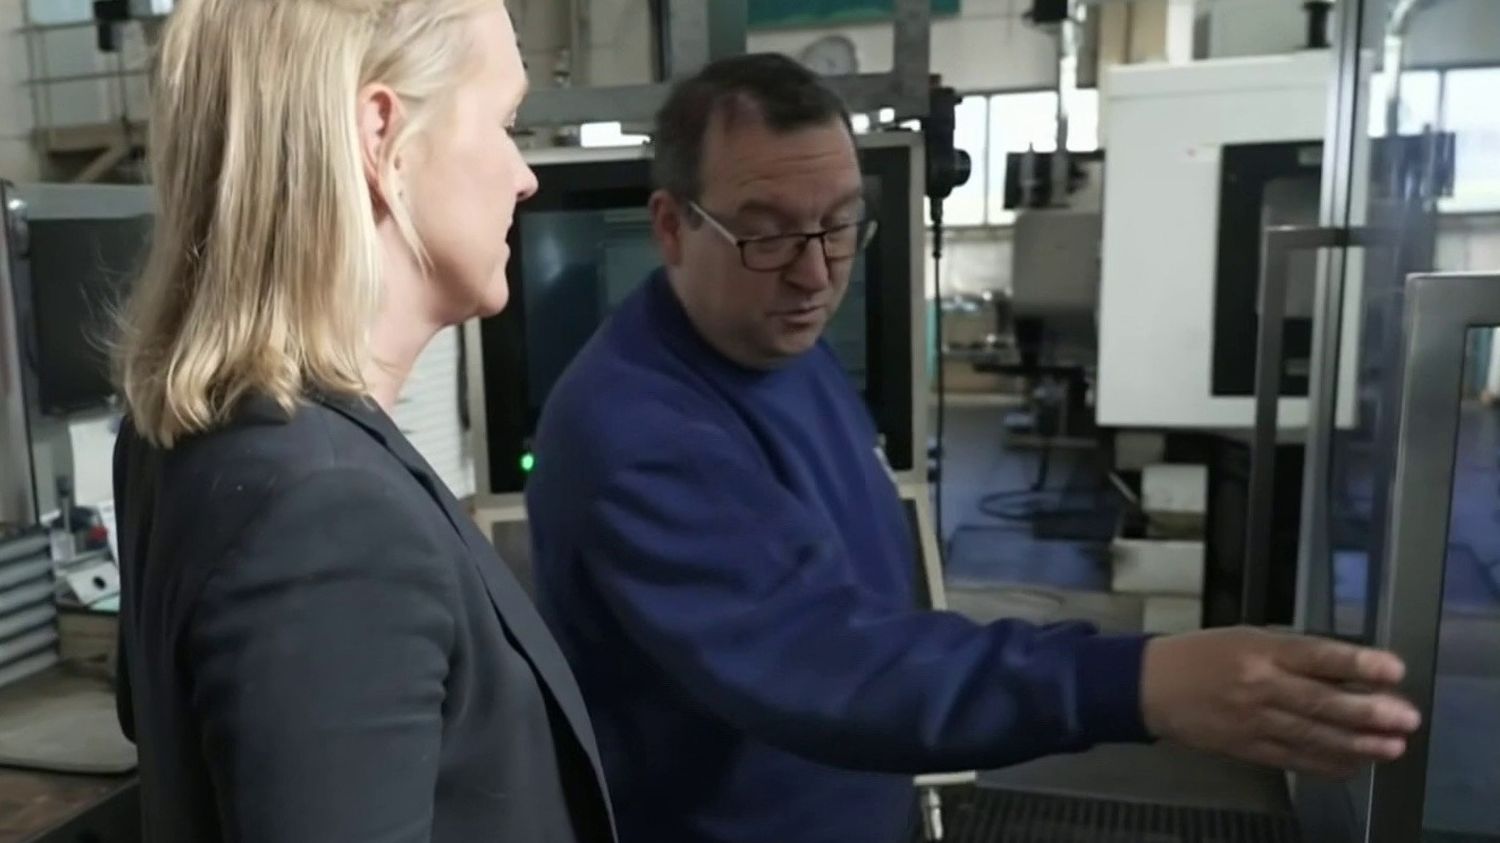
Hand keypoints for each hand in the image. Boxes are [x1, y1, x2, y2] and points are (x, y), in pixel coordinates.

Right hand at [1140, 627, 1420, 778]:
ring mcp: (1253, 720)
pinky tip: (1354, 765)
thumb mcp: (1247, 639)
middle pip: (1320, 701)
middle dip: (1367, 711)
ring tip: (1392, 747)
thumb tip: (1349, 671)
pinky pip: (1293, 759)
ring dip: (1357, 744)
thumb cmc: (1204, 654)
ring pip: (1312, 735)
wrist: (1151, 686)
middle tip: (1406, 718)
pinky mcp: (1246, 748)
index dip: (1356, 662)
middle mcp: (1259, 685)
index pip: (1315, 655)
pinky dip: (1326, 764)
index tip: (1394, 669)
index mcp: (1259, 650)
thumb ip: (1293, 654)